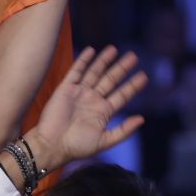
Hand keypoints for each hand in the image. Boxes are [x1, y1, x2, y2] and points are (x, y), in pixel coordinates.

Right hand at [28, 46, 145, 169]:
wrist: (51, 145)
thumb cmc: (76, 146)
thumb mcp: (104, 141)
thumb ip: (124, 131)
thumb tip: (142, 118)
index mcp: (102, 112)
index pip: (122, 95)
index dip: (132, 85)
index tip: (144, 75)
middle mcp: (92, 100)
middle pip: (110, 80)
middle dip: (121, 68)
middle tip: (134, 56)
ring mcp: (79, 94)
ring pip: (95, 73)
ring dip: (104, 61)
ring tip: (115, 49)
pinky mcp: (65, 89)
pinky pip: (76, 72)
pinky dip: (83, 61)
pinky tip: (91, 50)